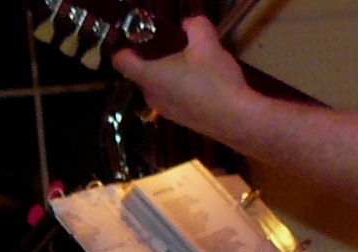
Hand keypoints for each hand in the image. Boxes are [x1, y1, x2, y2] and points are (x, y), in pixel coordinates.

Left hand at [110, 16, 259, 144]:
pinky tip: (203, 83)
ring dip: (170, 73)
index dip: (126, 46)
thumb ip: (194, 25)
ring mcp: (165, 111)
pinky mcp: (179, 121)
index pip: (120, 61)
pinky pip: (173, 98)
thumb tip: (189, 24)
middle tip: (176, 46)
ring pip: (159, 85)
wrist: (236, 120)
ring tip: (194, 64)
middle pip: (142, 72)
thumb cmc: (215, 80)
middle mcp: (151, 96)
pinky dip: (181, 88)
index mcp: (149, 76)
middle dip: (154, 57)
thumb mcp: (206, 41)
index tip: (140, 38)